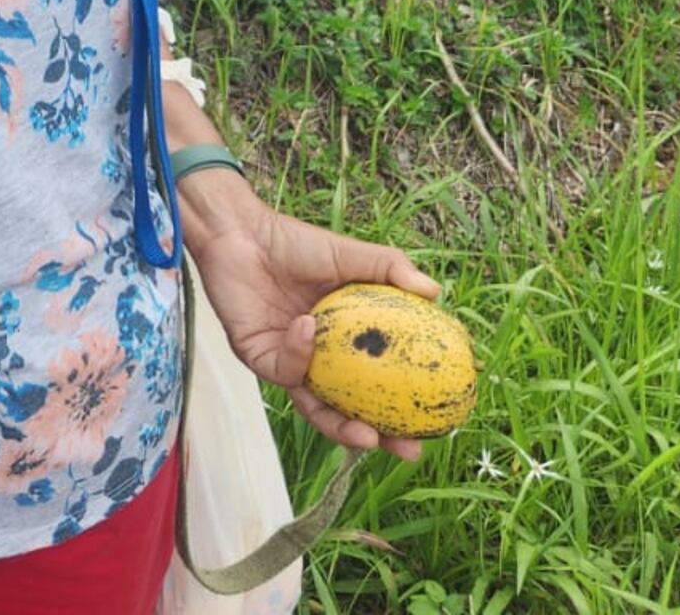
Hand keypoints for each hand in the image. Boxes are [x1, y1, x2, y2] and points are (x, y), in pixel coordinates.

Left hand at [191, 197, 441, 460]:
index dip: (404, 406)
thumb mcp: (351, 256)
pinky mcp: (257, 357)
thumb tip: (436, 292)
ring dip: (339, 425)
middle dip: (377, 438)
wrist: (242, 231)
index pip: (377, 384)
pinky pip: (284, 370)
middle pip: (349, 412)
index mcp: (343, 343)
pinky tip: (308, 326)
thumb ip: (391, 270)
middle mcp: (317, 360)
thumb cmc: (296, 244)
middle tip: (406, 449)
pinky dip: (299, 352)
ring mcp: (287, 362)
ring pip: (314, 408)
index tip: (437, 422)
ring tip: (366, 433)